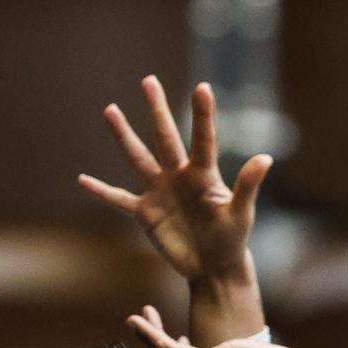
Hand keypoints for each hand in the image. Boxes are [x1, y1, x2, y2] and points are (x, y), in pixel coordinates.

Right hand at [79, 76, 272, 286]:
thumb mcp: (240, 213)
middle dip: (156, 109)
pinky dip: (102, 192)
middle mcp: (179, 176)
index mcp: (203, 174)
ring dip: (123, 136)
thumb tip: (265, 158)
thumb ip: (248, 186)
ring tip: (110, 110)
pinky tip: (82, 181)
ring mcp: (159, 192)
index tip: (202, 87)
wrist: (213, 266)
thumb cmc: (232, 238)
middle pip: (164, 137)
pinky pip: (119, 200)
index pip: (203, 139)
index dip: (202, 114)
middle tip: (148, 81)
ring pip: (138, 158)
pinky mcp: (145, 213)